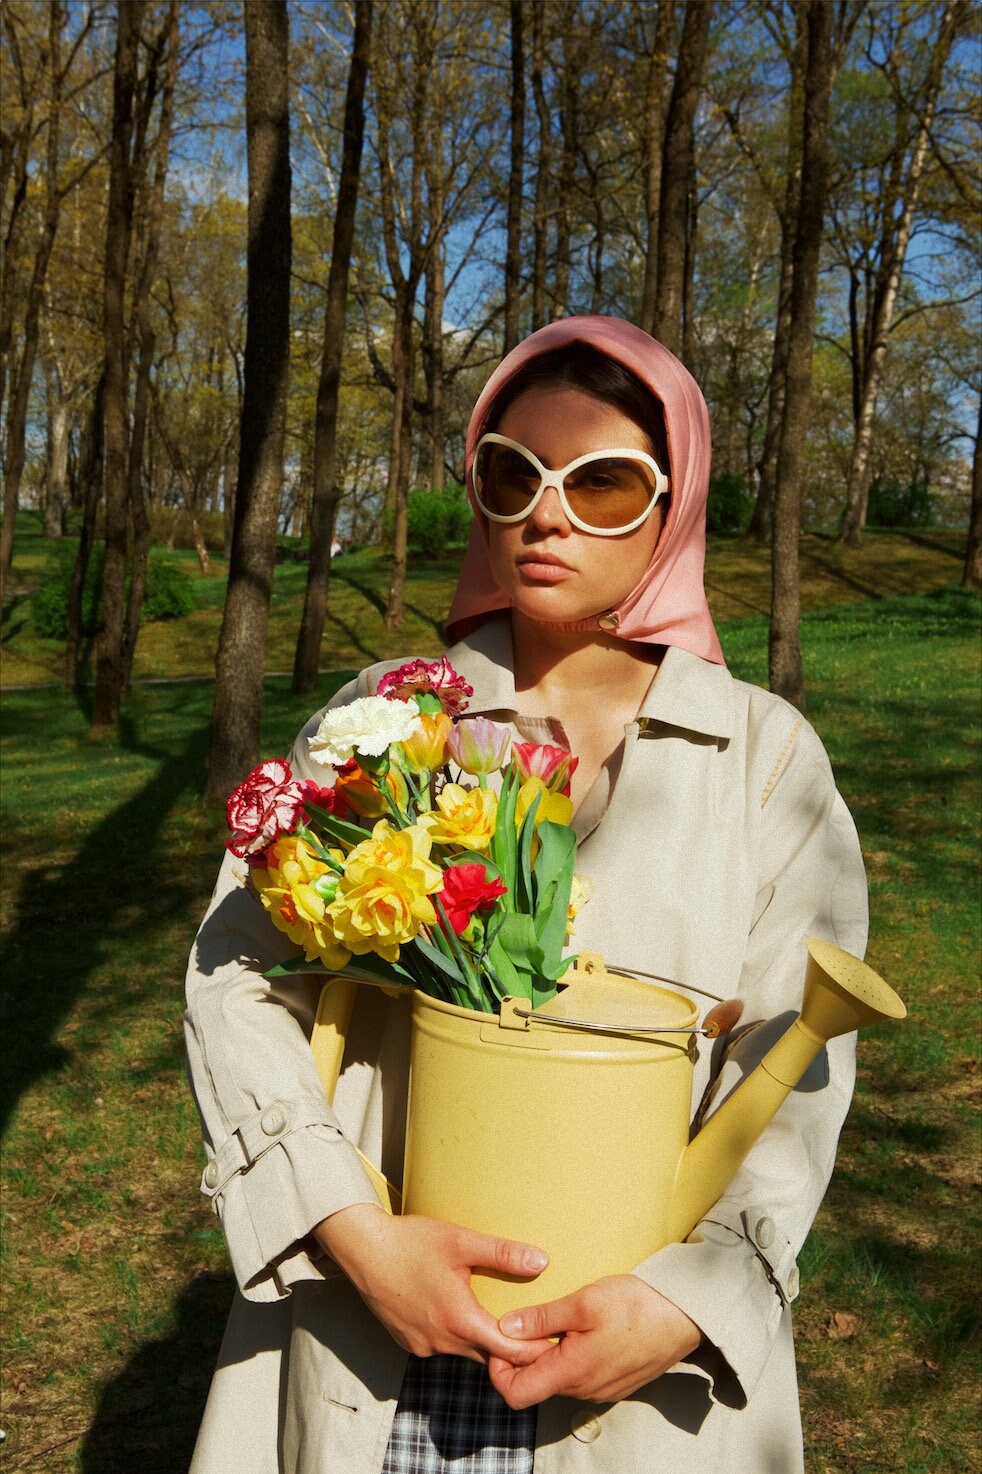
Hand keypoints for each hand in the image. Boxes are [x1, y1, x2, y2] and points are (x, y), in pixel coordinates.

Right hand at [313, 1204, 555, 1365]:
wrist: (362, 1249)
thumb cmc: (412, 1242)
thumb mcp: (461, 1242)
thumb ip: (503, 1254)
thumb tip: (543, 1261)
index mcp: (460, 1321)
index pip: (509, 1352)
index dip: (534, 1350)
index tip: (555, 1344)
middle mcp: (442, 1342)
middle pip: (488, 1356)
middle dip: (511, 1350)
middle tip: (535, 1335)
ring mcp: (422, 1345)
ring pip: (464, 1352)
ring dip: (481, 1341)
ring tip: (499, 1321)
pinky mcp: (407, 1342)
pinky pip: (441, 1346)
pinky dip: (454, 1336)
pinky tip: (456, 1312)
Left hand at [486, 1275, 702, 1408]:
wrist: (684, 1315)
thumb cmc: (635, 1304)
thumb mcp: (583, 1302)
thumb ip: (542, 1319)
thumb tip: (504, 1328)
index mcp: (571, 1373)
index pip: (516, 1393)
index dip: (498, 1368)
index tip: (501, 1337)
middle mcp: (583, 1390)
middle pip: (535, 1385)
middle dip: (522, 1356)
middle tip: (527, 1319)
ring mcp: (600, 1390)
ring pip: (557, 1380)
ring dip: (548, 1355)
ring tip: (555, 1320)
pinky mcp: (614, 1383)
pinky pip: (579, 1377)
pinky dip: (569, 1357)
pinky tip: (579, 1329)